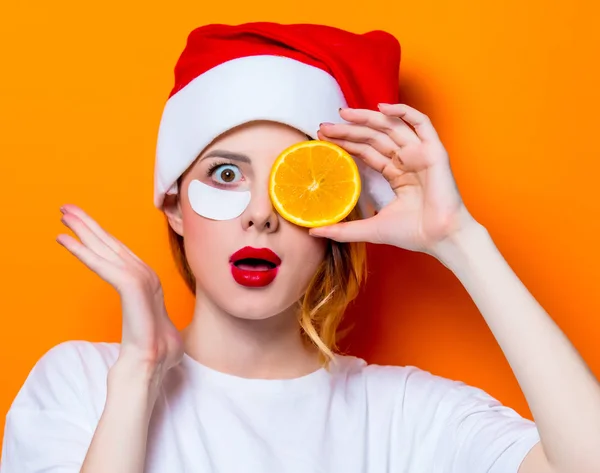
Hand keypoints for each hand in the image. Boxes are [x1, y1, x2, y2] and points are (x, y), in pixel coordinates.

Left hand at [56, 204, 183, 378]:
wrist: (152, 367)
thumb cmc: (152, 351)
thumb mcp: (148, 323)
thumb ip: (144, 311)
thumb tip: (144, 321)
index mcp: (148, 282)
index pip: (120, 253)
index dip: (100, 235)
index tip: (80, 224)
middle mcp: (145, 275)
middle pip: (112, 243)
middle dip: (89, 224)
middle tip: (66, 208)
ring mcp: (140, 280)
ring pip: (107, 248)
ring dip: (84, 229)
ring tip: (63, 214)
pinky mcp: (132, 288)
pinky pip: (103, 265)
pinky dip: (83, 252)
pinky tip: (65, 241)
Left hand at [311, 103, 478, 256]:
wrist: (441, 238)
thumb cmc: (413, 234)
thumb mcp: (369, 229)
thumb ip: (342, 230)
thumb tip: (314, 231)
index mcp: (396, 174)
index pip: (367, 151)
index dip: (346, 143)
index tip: (323, 138)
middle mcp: (407, 160)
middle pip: (374, 137)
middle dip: (349, 130)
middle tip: (323, 126)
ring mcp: (421, 154)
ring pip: (391, 127)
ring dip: (367, 117)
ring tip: (343, 114)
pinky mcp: (434, 151)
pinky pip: (421, 123)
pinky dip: (404, 112)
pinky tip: (381, 108)